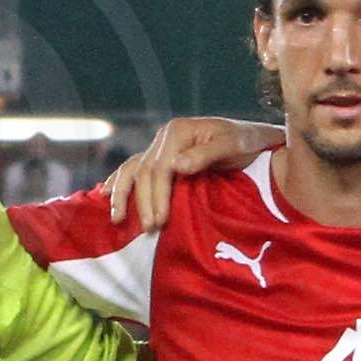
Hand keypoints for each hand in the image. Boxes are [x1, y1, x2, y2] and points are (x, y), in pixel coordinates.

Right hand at [95, 115, 271, 228]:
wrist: (253, 138)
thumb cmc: (248, 142)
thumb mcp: (235, 145)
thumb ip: (207, 154)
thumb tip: (176, 166)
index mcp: (178, 131)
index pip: (160, 168)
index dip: (157, 196)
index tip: (160, 221)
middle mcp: (164, 136)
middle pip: (144, 172)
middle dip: (143, 202)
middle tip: (149, 229)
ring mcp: (160, 146)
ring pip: (132, 170)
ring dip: (122, 195)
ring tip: (117, 219)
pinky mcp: (161, 157)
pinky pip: (134, 169)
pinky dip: (119, 183)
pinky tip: (106, 196)